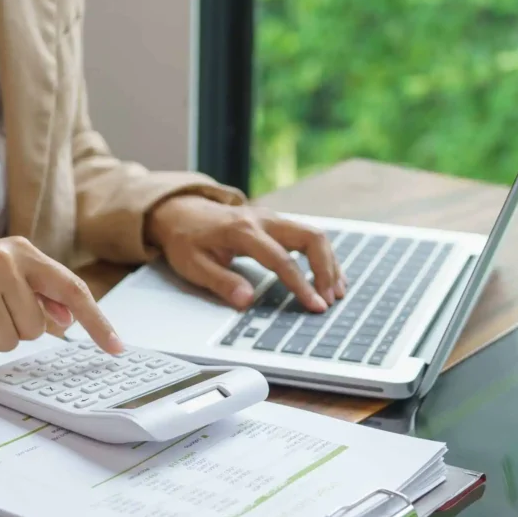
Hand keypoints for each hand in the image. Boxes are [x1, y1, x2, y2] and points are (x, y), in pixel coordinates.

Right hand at [0, 236, 123, 356]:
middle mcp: (2, 260)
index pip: (71, 289)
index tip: (117, 348)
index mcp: (21, 251)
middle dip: (13, 330)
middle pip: (37, 328)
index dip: (97, 321)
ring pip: (10, 341)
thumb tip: (69, 317)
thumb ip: (38, 295)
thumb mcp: (2, 278)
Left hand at [146, 196, 345, 310]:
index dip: (301, 285)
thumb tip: (247, 300)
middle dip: (326, 269)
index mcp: (242, 231)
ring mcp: (271, 218)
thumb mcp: (192, 265)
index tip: (315, 305)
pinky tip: (329, 276)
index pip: (281, 259)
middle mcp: (263, 220)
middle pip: (310, 237)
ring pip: (313, 234)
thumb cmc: (185, 239)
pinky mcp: (275, 223)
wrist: (180, 210)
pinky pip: (307, 236)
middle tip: (330, 299)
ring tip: (337, 291)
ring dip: (329, 263)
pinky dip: (322, 256)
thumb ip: (221, 282)